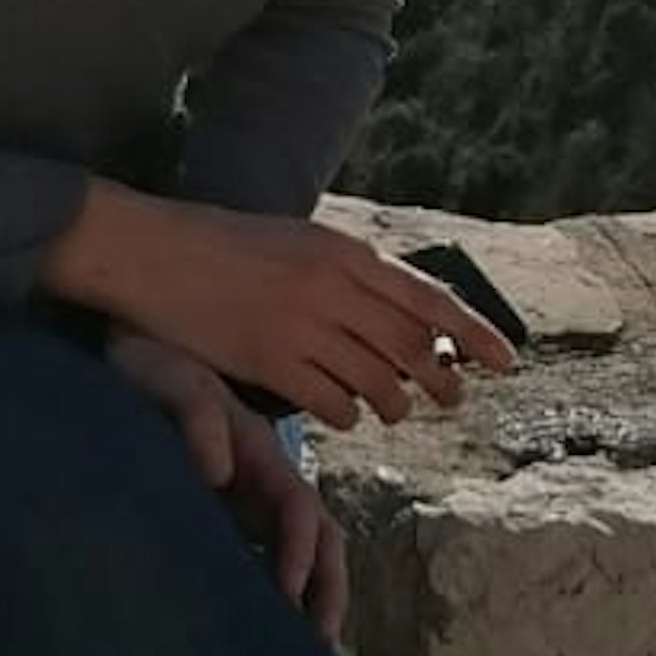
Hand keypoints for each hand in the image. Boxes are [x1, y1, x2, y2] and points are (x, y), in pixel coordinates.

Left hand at [99, 329, 348, 650]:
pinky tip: (259, 635)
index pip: (299, 509)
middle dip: (327, 590)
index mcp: (261, 453)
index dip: (299, 552)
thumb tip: (219, 474)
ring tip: (307, 654)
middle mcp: (266, 482)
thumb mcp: (172, 381)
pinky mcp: (226, 518)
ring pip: (303, 556)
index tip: (287, 594)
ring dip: (311, 600)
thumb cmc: (151, 369)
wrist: (129, 361)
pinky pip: (264, 561)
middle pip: (320, 540)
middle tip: (320, 645)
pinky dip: (274, 597)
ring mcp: (251, 502)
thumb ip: (196, 417)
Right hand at [107, 200, 522, 434]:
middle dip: (441, 379)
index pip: (428, 299)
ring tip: (394, 411)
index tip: (505, 361)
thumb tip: (401, 314)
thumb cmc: (222, 245)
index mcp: (342, 252)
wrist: (150, 252)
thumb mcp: (296, 241)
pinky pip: (332, 404)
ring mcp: (301, 325)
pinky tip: (344, 414)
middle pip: (411, 346)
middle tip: (451, 399)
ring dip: (394, 403)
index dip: (474, 333)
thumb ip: (347, 274)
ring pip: (377, 381)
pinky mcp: (269, 361)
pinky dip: (347, 415)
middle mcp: (331, 287)